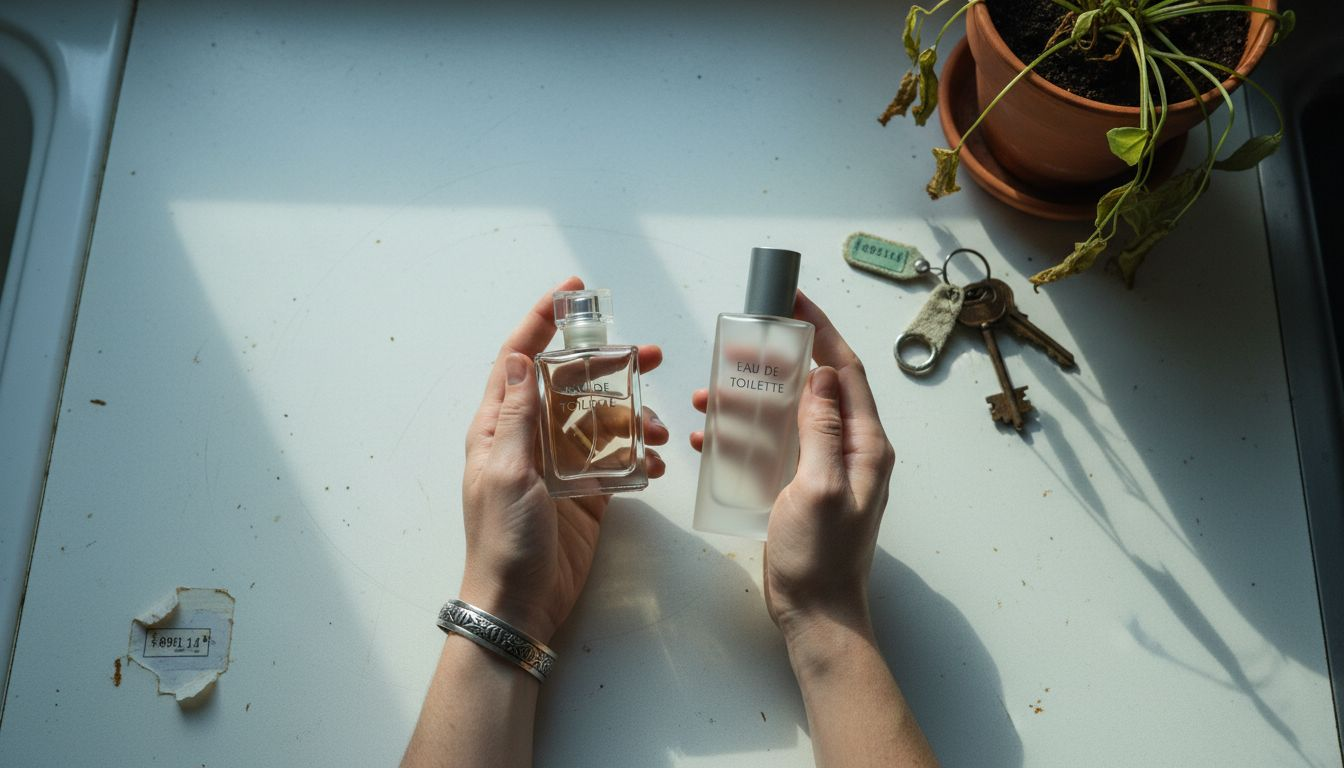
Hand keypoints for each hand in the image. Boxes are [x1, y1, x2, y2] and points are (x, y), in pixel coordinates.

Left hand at [459, 276, 666, 643]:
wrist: (520, 607)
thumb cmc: (503, 540)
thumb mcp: (506, 472)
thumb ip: (515, 416)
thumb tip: (517, 358)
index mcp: (499, 428)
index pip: (518, 360)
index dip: (541, 322)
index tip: (571, 292)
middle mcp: (530, 439)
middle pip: (572, 385)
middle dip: (611, 367)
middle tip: (653, 354)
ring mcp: (560, 467)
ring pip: (602, 422)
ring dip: (632, 418)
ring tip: (656, 432)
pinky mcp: (587, 495)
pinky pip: (617, 462)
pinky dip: (637, 459)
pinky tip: (653, 464)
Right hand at [691, 290, 893, 637]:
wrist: (816, 615)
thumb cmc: (822, 558)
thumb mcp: (821, 489)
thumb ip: (824, 431)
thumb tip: (822, 376)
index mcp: (866, 445)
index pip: (846, 370)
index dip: (821, 330)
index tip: (793, 300)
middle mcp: (850, 449)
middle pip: (813, 386)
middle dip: (775, 361)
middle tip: (739, 343)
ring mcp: (824, 468)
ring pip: (786, 415)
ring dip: (749, 399)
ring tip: (708, 391)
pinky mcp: (800, 487)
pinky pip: (771, 447)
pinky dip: (742, 436)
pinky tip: (708, 437)